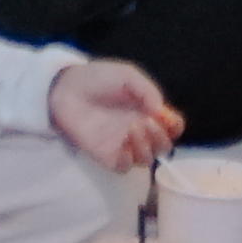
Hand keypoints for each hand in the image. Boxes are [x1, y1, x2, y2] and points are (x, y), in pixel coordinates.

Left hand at [46, 58, 182, 169]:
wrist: (67, 87)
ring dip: (146, 146)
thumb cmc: (97, 78)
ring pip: (147, 159)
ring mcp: (123, 144)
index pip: (172, 127)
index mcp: (147, 111)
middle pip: (163, 146)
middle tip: (147, 122)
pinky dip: (129, 159)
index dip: (174, 126)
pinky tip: (123, 143)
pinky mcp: (106, 154)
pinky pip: (124, 166)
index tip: (167, 118)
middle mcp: (139, 130)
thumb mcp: (127, 76)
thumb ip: (147, 90)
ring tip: (133, 128)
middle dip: (161, 137)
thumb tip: (161, 111)